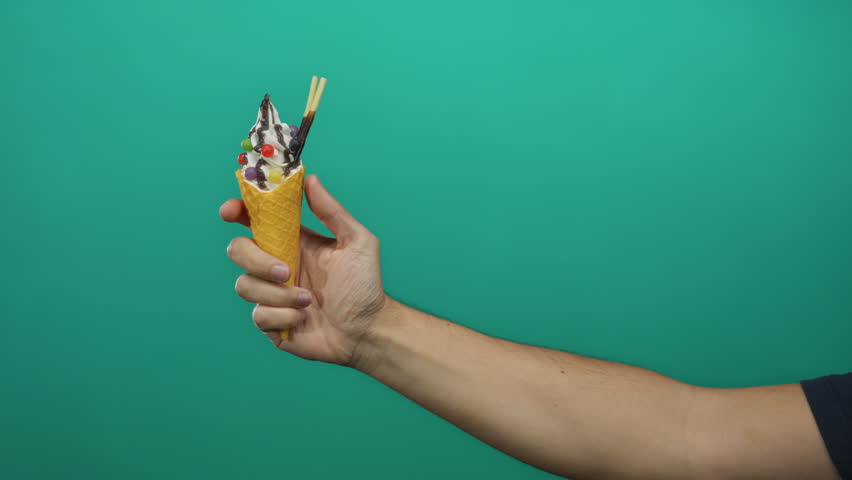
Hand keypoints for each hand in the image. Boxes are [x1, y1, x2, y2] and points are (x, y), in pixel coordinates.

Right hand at [220, 174, 386, 365]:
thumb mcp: (357, 242)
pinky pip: (259, 316)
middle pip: (237, 250)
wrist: (367, 330)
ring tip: (309, 301)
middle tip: (287, 271)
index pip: (254, 220)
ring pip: (244, 285)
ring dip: (278, 294)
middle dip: (257, 260)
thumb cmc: (365, 286)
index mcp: (292, 242)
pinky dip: (284, 317)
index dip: (236, 211)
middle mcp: (276, 265)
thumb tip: (310, 179)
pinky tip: (305, 319)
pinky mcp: (270, 322)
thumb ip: (332, 211)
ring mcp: (271, 294)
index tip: (230, 211)